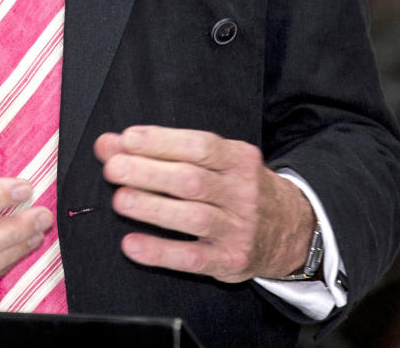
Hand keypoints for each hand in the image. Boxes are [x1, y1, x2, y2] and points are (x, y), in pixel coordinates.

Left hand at [94, 125, 315, 282]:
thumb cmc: (236, 186)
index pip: (199, 145)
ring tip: (120, 200)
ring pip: (193, 217)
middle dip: (148, 172)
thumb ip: (162, 149)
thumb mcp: (212, 160)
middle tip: (113, 168)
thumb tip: (109, 144)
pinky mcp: (231, 260)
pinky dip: (160, 252)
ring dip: (153, 208)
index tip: (127, 139)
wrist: (290, 228)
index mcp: (237, 158)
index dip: (161, 141)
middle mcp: (241, 191)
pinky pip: (193, 258)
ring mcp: (238, 228)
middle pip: (192, 180)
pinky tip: (133, 245)